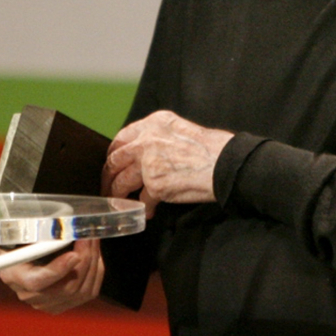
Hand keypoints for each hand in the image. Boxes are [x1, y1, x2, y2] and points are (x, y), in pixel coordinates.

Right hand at [0, 238, 103, 314]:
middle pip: (66, 288)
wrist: (18, 254)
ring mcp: (46, 303)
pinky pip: (88, 292)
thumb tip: (61, 225)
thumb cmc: (21, 239)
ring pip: (82, 290)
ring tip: (94, 240)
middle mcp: (29, 294)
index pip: (37, 282)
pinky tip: (94, 254)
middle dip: (85, 258)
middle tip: (91, 236)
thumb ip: (37, 231)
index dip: (58, 270)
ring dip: (93, 262)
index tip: (74, 255)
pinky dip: (96, 271)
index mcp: (13, 274)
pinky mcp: (61, 304)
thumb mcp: (22, 231)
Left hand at [103, 110, 233, 215]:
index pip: (122, 137)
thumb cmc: (213, 148)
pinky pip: (141, 200)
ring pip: (121, 182)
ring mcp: (149, 162)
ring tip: (122, 204)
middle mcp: (148, 139)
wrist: (226, 164)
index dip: (114, 153)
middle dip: (109, 176)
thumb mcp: (182, 130)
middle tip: (108, 187)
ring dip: (119, 196)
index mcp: (155, 123)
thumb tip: (146, 154)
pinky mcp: (155, 185)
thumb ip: (161, 137)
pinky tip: (150, 212)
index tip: (113, 164)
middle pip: (115, 159)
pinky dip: (144, 208)